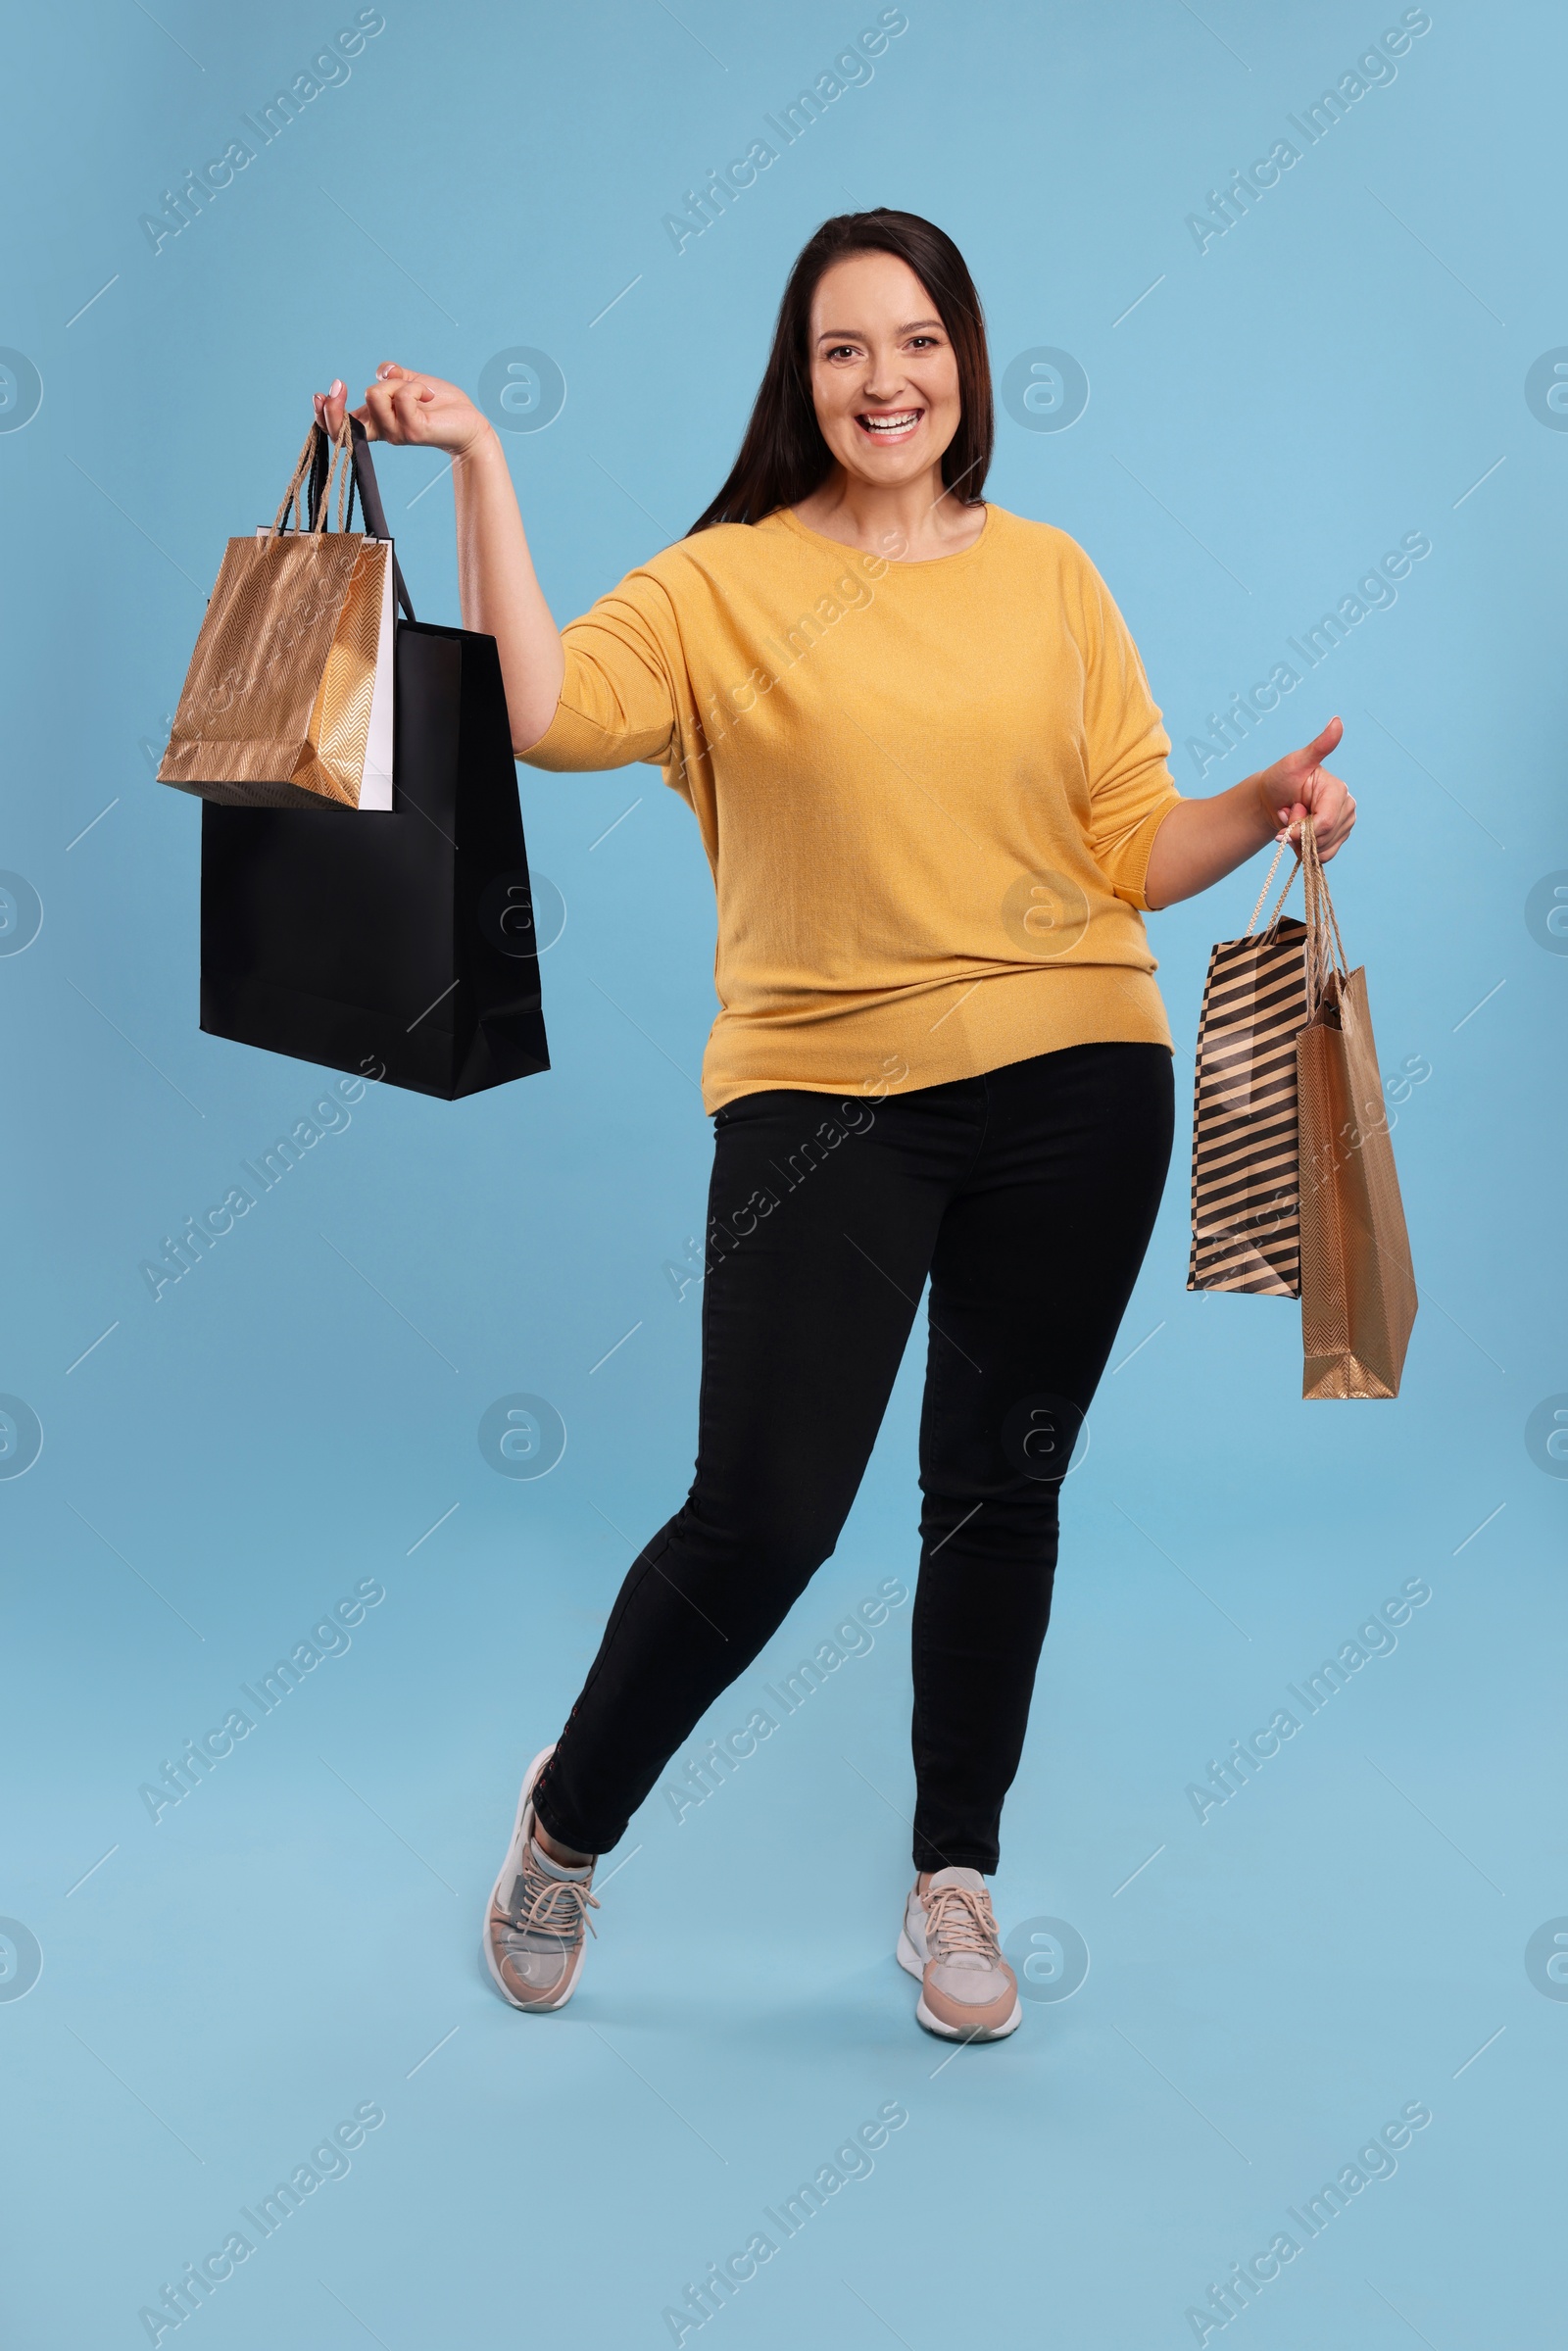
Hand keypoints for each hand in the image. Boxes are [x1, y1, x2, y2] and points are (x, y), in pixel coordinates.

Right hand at [312, 363, 491, 458]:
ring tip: (418, 391)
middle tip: (339, 384)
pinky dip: (416, 387)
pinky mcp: (413, 431)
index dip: (325, 414)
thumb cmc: (440, 405)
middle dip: (333, 406)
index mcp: (376, 421)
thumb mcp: (410, 383)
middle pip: (343, 425)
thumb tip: (382, 371)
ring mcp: (396, 433)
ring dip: (397, 383)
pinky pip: (403, 395)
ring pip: (375, 395)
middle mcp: (382, 431)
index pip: (341, 427)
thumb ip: (393, 376)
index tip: (321, 393)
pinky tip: (429, 396)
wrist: (469, 423)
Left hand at [1252, 716, 1355, 860]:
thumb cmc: (1280, 779)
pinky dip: (1306, 851)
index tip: (1283, 819)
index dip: (1301, 828)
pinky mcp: (1338, 838)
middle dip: (1298, 832)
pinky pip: (1324, 856)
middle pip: (1323, 837)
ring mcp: (1345, 823)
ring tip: (1292, 822)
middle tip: (1287, 814)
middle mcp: (1347, 806)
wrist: (1270, 799)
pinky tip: (1298, 834)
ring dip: (1300, 842)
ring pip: (1323, 850)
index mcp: (1338, 789)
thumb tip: (1337, 721)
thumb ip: (1319, 746)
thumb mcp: (1296, 762)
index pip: (1325, 822)